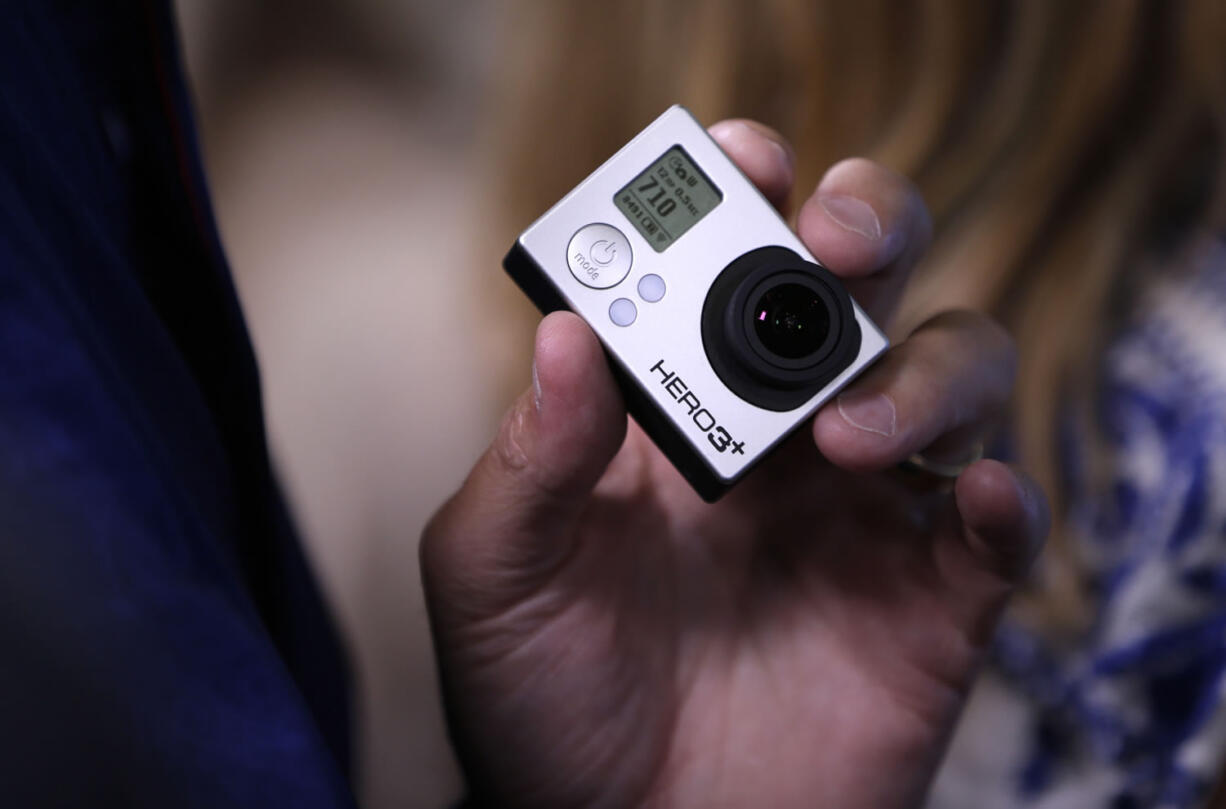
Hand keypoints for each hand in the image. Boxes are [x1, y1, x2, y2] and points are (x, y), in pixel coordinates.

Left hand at [421, 121, 1048, 808]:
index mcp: (676, 412)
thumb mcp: (496, 575)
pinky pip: (993, 531)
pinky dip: (1000, 501)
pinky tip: (963, 503)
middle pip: (860, 289)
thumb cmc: (542, 705)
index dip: (745, 198)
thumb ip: (529, 458)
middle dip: (864, 232)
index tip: (742, 161)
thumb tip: (567, 332)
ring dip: (921, 377)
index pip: (728, 268)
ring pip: (949, 381)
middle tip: (831, 242)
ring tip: (844, 439)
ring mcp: (861, 517)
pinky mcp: (928, 607)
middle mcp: (780, 442)